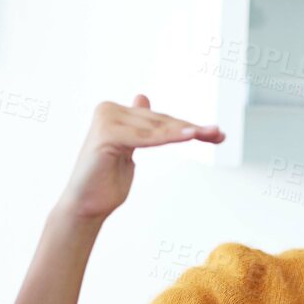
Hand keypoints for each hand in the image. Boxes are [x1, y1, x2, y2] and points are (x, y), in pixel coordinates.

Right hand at [55, 96, 223, 221]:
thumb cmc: (105, 181)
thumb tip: (142, 97)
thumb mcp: (128, 148)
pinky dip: (169, 137)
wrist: (84, 206)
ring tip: (210, 134)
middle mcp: (109, 110)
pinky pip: (146, 137)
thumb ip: (137, 126)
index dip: (186, 126)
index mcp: (114, 111)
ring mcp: (106, 120)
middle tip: (218, 134)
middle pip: (160, 122)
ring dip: (186, 132)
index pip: (158, 119)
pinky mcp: (107, 134)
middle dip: (192, 129)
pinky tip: (191, 136)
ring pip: (156, 128)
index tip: (214, 132)